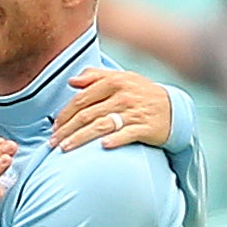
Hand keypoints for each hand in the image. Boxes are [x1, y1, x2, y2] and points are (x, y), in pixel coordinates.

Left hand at [51, 68, 173, 152]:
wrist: (173, 108)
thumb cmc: (141, 94)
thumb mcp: (122, 79)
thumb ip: (96, 77)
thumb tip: (72, 81)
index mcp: (114, 82)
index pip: (82, 99)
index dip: (65, 114)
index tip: (54, 128)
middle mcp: (123, 96)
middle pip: (87, 114)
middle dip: (67, 130)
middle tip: (52, 143)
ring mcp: (134, 112)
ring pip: (101, 125)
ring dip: (80, 138)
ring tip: (64, 149)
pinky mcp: (146, 128)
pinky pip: (127, 134)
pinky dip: (115, 139)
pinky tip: (102, 146)